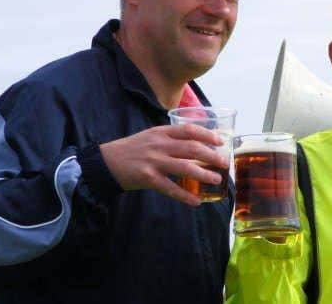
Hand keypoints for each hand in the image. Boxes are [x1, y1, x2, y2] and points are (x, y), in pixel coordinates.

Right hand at [99, 124, 228, 205]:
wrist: (107, 162)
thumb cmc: (133, 149)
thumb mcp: (152, 136)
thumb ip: (171, 139)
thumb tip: (197, 146)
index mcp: (161, 132)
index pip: (189, 130)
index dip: (207, 135)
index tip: (220, 142)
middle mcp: (159, 145)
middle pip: (191, 148)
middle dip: (211, 156)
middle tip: (223, 163)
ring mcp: (154, 161)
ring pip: (185, 167)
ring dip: (203, 174)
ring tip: (216, 179)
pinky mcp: (148, 178)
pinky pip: (171, 188)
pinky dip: (185, 196)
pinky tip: (196, 201)